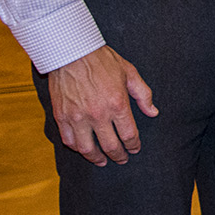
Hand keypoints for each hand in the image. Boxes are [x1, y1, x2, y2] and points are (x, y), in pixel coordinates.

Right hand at [46, 45, 156, 165]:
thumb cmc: (102, 60)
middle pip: (110, 146)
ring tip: (102, 161)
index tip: (135, 149)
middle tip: (122, 160)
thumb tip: (153, 112)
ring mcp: (77, 117)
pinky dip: (77, 148)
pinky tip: (83, 149)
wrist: (71, 52)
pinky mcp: (61, 116)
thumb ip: (143, 94)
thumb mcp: (130, 73)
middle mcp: (97, 114)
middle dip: (118, 156)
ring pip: (87, 148)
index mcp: (117, 104)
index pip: (129, 134)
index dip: (134, 145)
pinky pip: (68, 140)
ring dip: (96, 158)